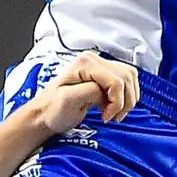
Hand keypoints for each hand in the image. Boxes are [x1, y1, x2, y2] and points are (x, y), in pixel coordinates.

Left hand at [16, 53, 139, 139]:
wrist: (46, 114)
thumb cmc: (53, 109)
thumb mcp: (68, 100)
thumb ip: (90, 91)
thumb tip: (105, 91)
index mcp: (85, 63)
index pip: (116, 81)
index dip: (116, 102)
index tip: (106, 117)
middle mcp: (94, 60)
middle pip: (127, 78)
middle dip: (124, 101)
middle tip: (112, 116)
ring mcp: (100, 66)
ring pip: (130, 78)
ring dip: (127, 99)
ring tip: (113, 113)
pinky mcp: (104, 75)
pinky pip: (126, 82)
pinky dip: (125, 97)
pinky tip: (113, 107)